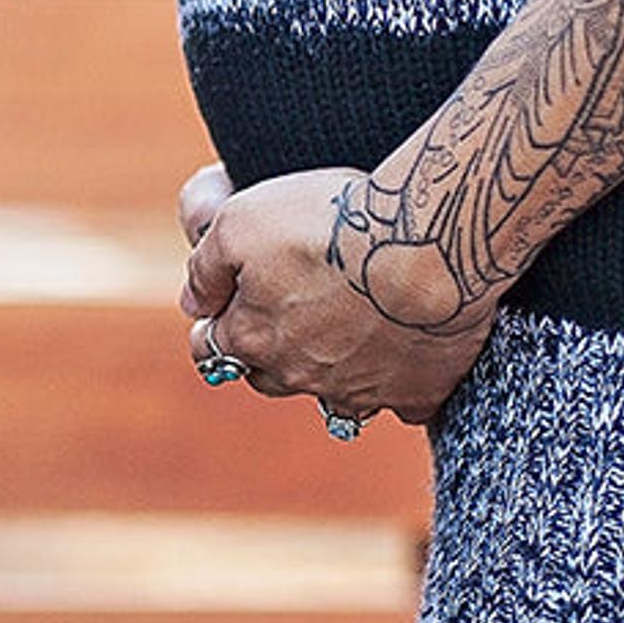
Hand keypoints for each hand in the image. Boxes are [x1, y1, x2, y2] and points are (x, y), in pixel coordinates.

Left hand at [181, 166, 500, 431]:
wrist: (429, 239)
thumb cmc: (329, 222)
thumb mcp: (240, 220)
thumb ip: (206, 267)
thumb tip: (194, 303)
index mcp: (252, 339)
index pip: (210, 347)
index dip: (216, 323)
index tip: (228, 304)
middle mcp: (300, 376)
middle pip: (267, 376)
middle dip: (269, 350)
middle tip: (289, 313)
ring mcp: (360, 391)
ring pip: (333, 396)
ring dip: (333, 371)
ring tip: (349, 336)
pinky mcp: (417, 394)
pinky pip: (401, 402)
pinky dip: (399, 383)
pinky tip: (408, 354)